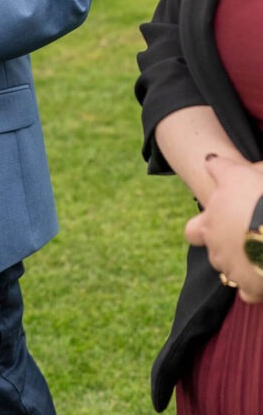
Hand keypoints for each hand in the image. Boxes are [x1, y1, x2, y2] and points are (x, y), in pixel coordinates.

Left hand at [185, 154, 262, 303]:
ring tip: (260, 250)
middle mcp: (216, 250)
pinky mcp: (250, 287)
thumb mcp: (237, 173)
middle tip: (245, 235)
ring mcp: (232, 269)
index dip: (203, 228)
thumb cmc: (259, 196)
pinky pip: (248, 291)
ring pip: (230, 270)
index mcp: (208, 224)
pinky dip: (255, 286)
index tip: (216, 223)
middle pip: (214, 252)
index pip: (193, 231)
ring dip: (241, 263)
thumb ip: (220, 168)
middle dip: (225, 246)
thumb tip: (209, 160)